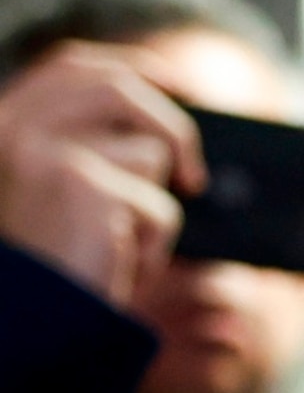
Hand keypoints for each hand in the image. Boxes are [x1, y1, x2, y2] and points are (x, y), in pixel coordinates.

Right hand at [0, 46, 202, 304]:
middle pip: (119, 89)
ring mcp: (45, 151)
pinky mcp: (83, 185)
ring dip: (151, 207)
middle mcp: (14, 129)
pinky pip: (159, 207)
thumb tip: (162, 136)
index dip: (129, 67)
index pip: (68, 66)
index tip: (177, 83)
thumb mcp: (64, 198)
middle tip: (195, 176)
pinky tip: (116, 266)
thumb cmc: (51, 269)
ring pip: (149, 154)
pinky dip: (154, 244)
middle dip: (171, 127)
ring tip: (115, 244)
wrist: (26, 326)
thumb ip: (93, 152)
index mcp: (3, 126)